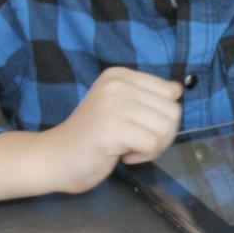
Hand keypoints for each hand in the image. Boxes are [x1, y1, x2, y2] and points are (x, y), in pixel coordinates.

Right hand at [44, 67, 182, 193]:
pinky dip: (142, 156)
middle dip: (162, 135)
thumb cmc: (92, 137)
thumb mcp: (121, 107)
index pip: (170, 91)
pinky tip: (121, 155)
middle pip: (172, 111)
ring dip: (153, 147)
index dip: (163, 116)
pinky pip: (152, 144)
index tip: (139, 126)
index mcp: (120, 75)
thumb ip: (148, 98)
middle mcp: (117, 84)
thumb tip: (178, 90)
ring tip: (129, 149)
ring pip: (165, 128)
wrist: (55, 158)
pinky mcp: (112, 128)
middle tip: (136, 142)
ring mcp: (113, 104)